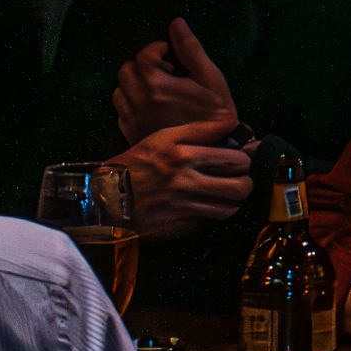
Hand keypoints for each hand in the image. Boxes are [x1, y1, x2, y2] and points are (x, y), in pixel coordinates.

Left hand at [112, 19, 236, 141]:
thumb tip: (176, 23)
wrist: (212, 150)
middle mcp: (138, 100)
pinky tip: (151, 107)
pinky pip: (121, 110)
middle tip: (166, 72)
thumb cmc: (215, 113)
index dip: (159, 49)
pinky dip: (132, 103)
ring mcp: (132, 118)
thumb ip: (190, 50)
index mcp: (156, 84)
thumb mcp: (210, 78)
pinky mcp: (130, 132)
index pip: (144, 54)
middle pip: (127, 69)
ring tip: (157, 89)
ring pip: (120, 89)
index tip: (172, 56)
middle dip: (144, 65)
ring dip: (135, 84)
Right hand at [113, 115, 252, 234]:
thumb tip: (232, 123)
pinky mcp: (181, 228)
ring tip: (226, 193)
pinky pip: (211, 221)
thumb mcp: (161, 139)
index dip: (244, 159)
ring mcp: (185, 207)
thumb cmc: (134, 166)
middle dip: (245, 180)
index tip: (241, 159)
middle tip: (239, 177)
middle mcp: (186, 182)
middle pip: (241, 185)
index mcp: (183, 156)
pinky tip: (208, 205)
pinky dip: (215, 214)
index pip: (236, 158)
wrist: (105, 201)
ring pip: (231, 207)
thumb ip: (198, 130)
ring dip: (234, 200)